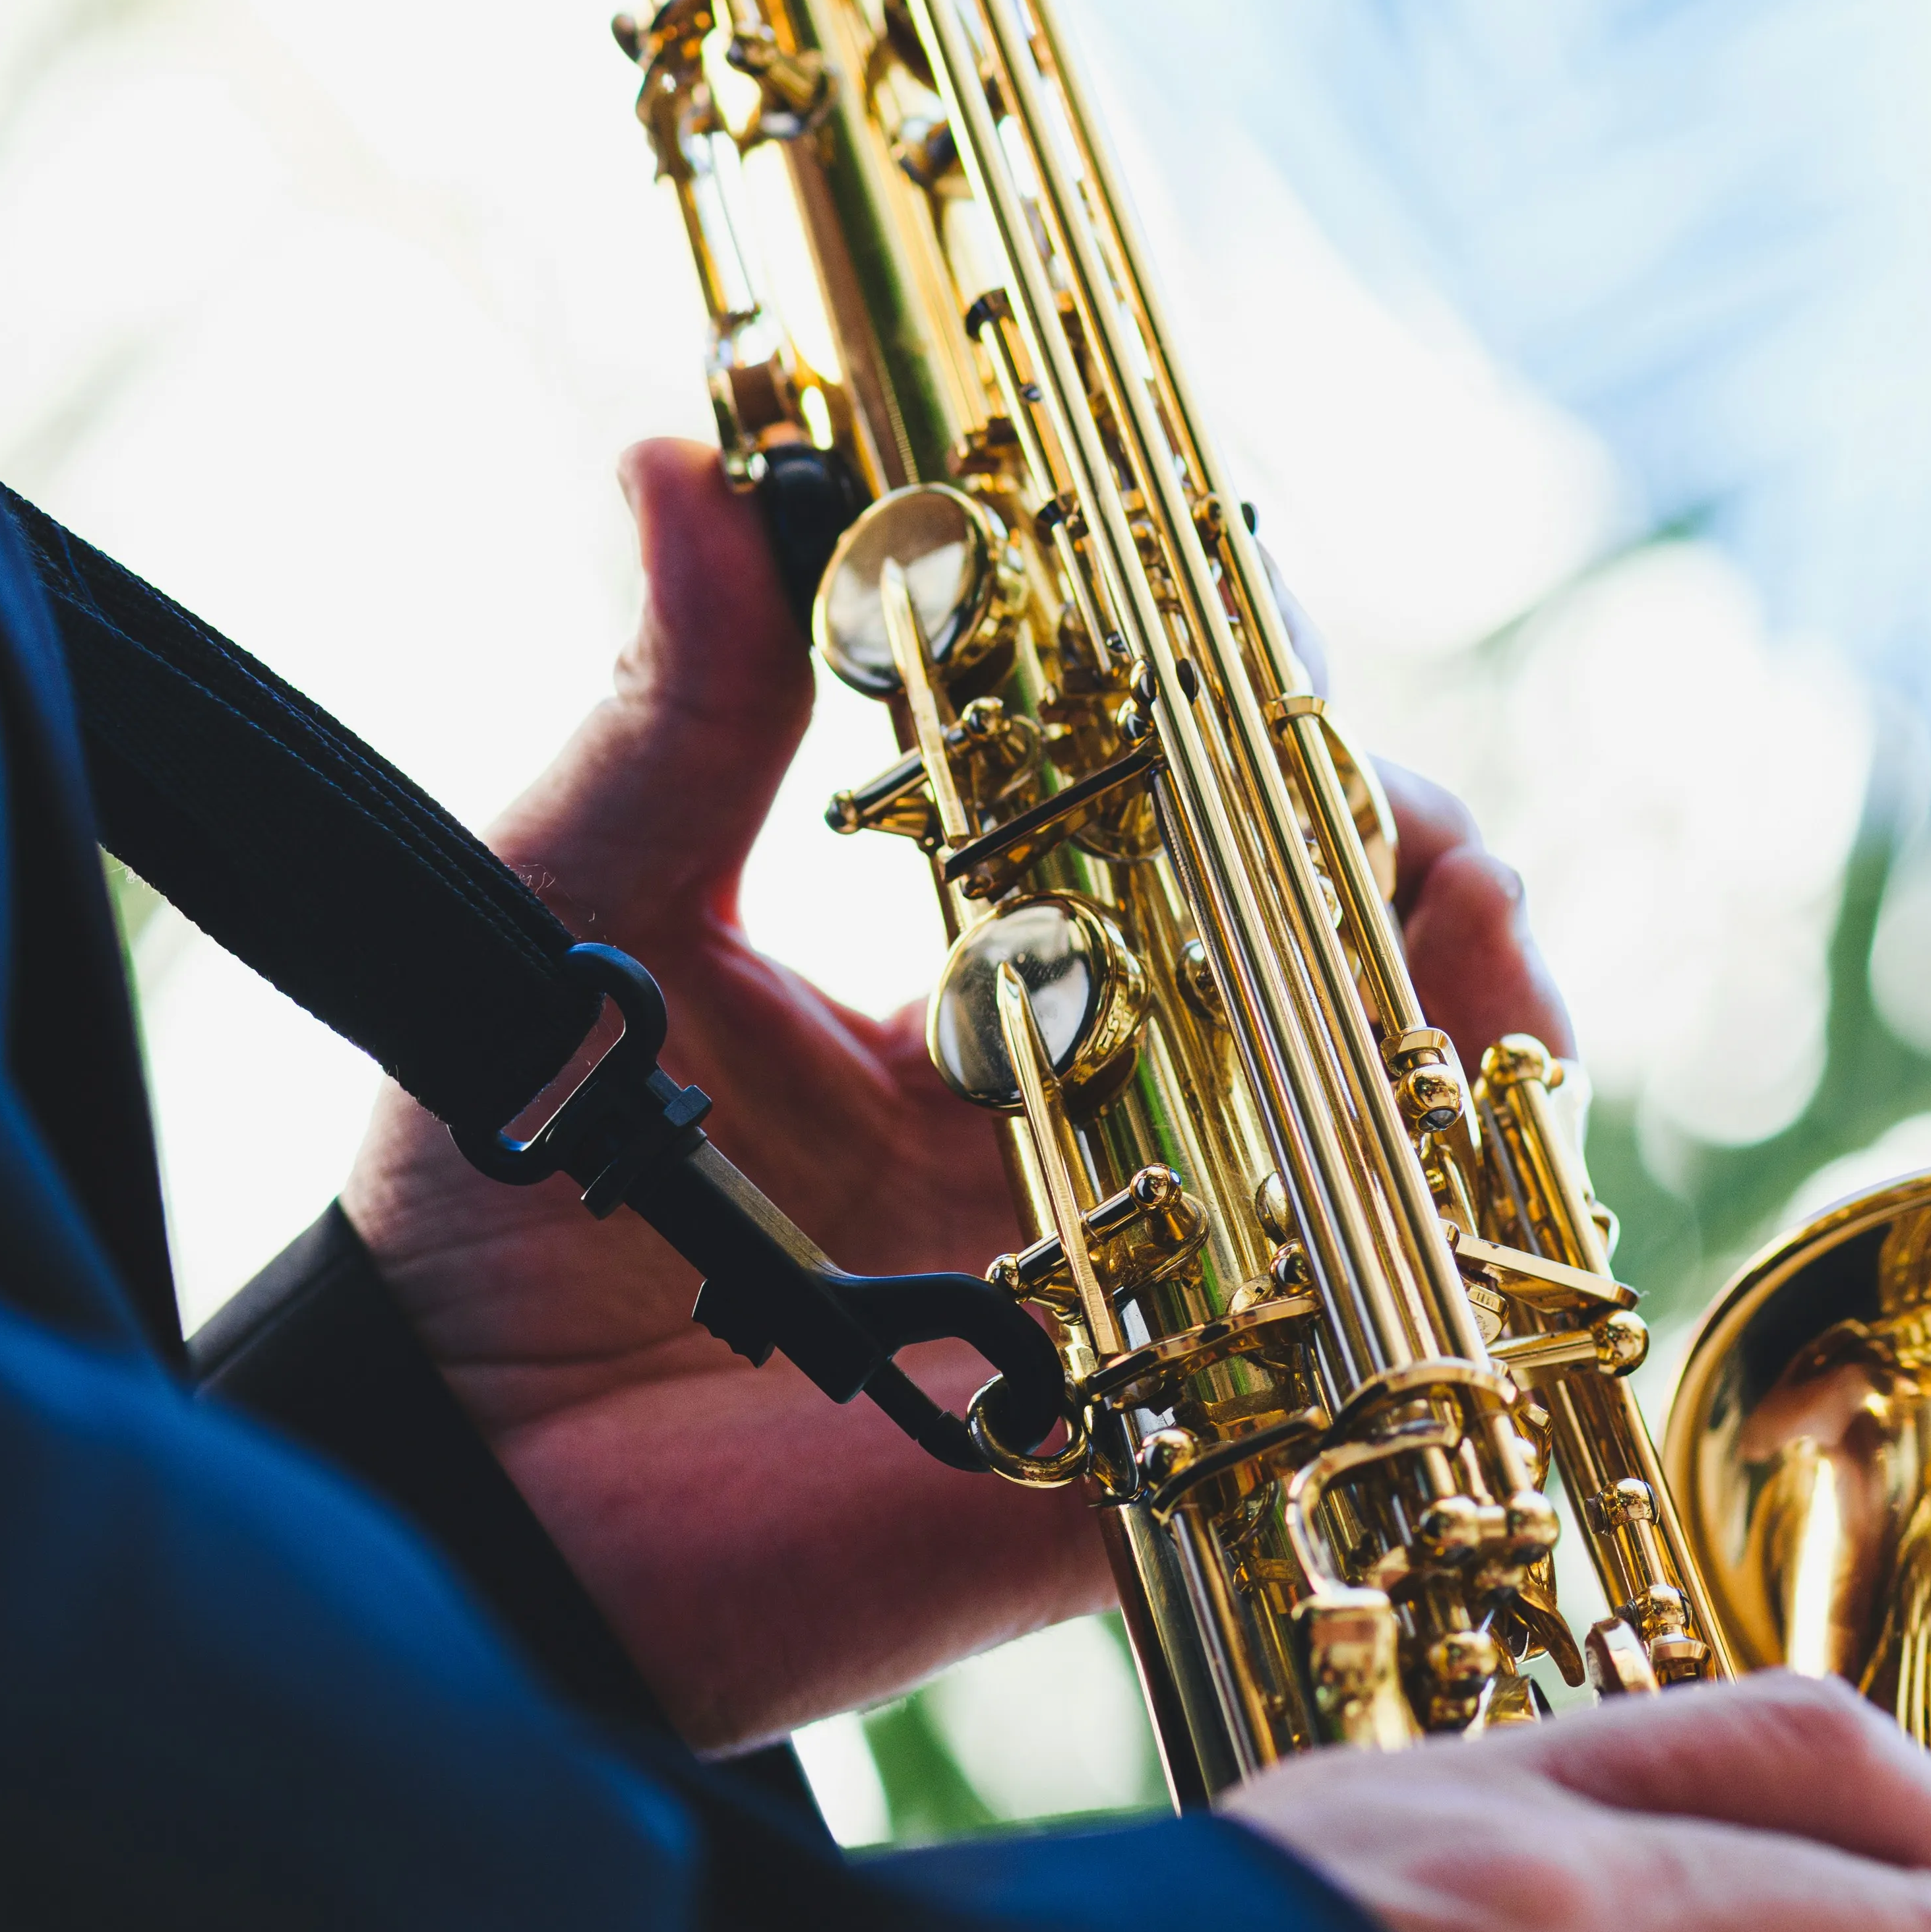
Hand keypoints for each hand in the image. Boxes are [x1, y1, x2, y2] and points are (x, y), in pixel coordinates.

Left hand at [349, 442, 1566, 1747]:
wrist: (472, 1475)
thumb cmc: (503, 1196)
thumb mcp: (588, 903)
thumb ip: (679, 713)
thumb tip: (676, 455)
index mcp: (995, 1013)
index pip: (1194, 850)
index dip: (1261, 746)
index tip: (1245, 641)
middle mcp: (1106, 1139)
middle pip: (1348, 979)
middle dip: (1401, 860)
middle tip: (1350, 786)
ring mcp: (1161, 1288)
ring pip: (1407, 1140)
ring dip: (1459, 1004)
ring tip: (1437, 896)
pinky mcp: (1180, 1432)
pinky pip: (1370, 1336)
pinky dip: (1439, 1219)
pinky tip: (1427, 1098)